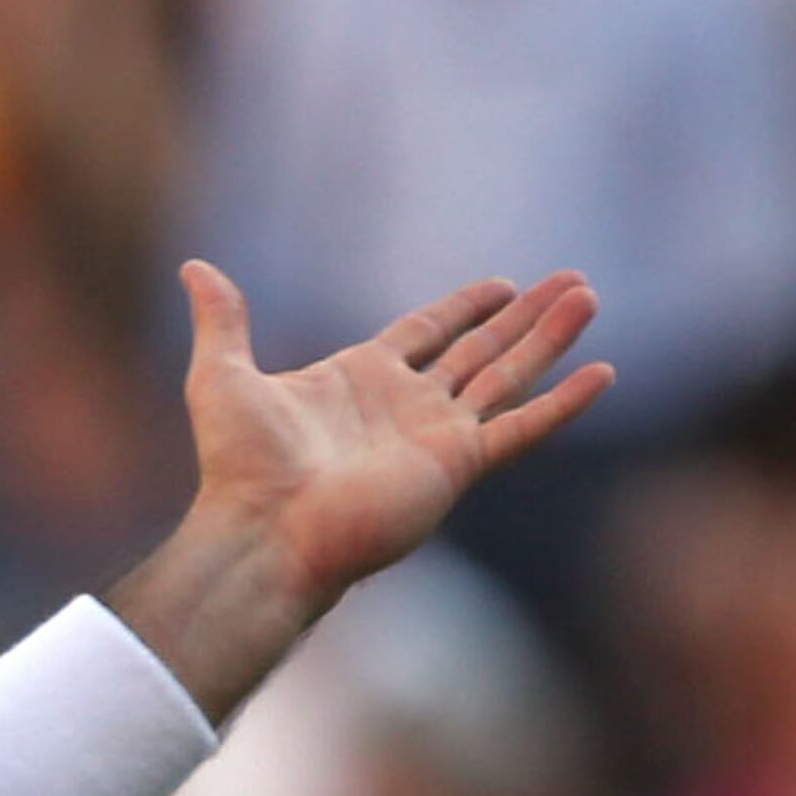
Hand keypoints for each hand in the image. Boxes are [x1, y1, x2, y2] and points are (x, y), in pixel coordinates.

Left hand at [181, 260, 613, 606]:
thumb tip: (194, 266)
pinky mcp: (457, 465)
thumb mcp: (221, 375)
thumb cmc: (239, 464)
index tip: (502, 283)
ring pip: (508, 375)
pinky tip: (601, 373)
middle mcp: (405, 406)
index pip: (425, 333)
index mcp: (359, 380)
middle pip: (480, 349)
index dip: (464, 308)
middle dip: (525, 316)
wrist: (264, 529)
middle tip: (573, 280)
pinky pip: (522, 427)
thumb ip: (222, 319)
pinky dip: (563, 403)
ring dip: (550, 338)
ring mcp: (435, 436)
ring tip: (589, 296)